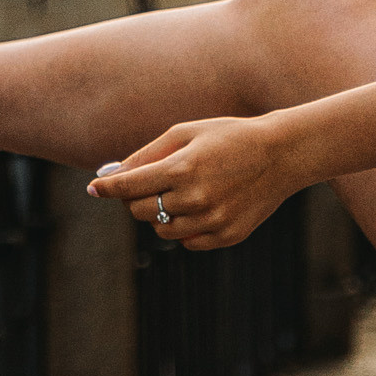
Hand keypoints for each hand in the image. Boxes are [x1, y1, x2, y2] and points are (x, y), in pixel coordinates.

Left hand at [88, 115, 291, 247]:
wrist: (282, 155)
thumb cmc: (229, 137)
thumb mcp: (186, 133)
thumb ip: (147, 154)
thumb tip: (111, 174)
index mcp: (182, 168)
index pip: (128, 186)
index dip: (106, 188)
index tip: (94, 189)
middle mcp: (195, 199)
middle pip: (140, 211)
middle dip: (136, 198)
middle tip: (147, 184)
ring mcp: (212, 221)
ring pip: (162, 230)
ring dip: (161, 214)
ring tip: (179, 194)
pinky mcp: (227, 236)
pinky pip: (188, 242)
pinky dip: (185, 228)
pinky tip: (200, 207)